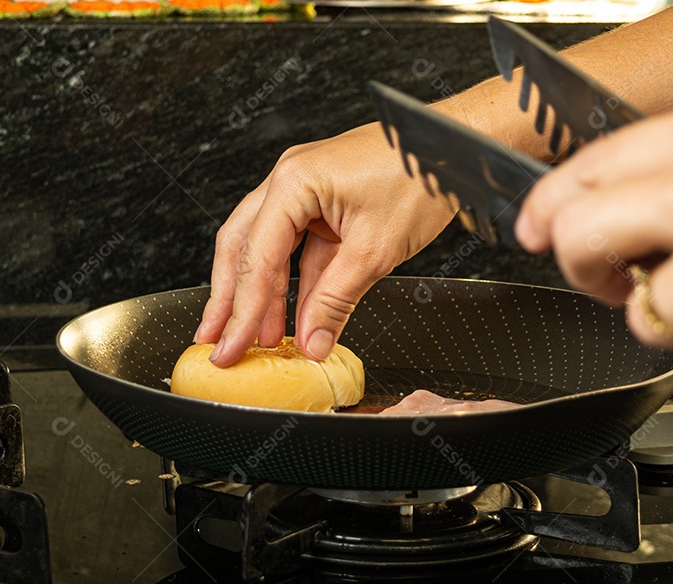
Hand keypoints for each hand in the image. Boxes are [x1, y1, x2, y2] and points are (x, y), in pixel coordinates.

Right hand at [195, 122, 455, 365]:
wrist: (455, 147)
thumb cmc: (421, 175)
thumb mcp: (376, 249)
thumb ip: (336, 300)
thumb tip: (312, 341)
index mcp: (293, 183)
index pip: (256, 259)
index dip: (242, 312)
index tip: (232, 346)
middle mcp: (290, 181)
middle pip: (243, 249)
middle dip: (230, 300)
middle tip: (217, 341)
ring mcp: (306, 191)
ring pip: (268, 251)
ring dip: (263, 296)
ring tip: (257, 338)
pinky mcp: (326, 203)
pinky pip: (299, 249)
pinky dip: (295, 284)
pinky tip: (293, 316)